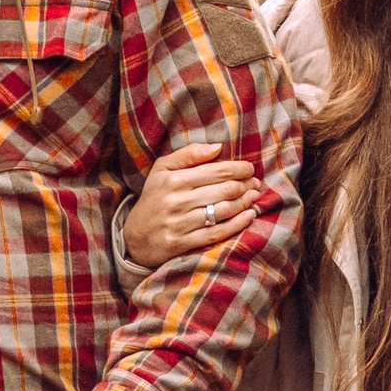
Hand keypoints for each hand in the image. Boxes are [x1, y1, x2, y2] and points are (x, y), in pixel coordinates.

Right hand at [125, 140, 259, 265]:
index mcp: (173, 179)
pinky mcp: (183, 243)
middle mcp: (177, 201)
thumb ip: (189, 154)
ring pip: (223, 210)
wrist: (135, 237)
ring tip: (254, 196)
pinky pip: (217, 232)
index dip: (239, 169)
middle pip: (224, 190)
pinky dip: (238, 224)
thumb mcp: (163, 169)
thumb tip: (218, 146)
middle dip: (245, 185)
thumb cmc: (155, 197)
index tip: (249, 168)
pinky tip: (249, 215)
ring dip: (245, 202)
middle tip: (255, 183)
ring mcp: (180, 224)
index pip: (217, 171)